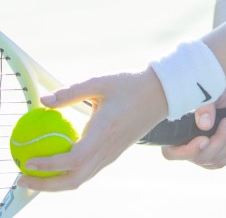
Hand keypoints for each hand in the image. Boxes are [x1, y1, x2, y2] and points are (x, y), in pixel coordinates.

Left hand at [17, 68, 166, 191]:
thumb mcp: (100, 82)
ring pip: (80, 180)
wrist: (160, 94)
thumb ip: (71, 92)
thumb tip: (44, 101)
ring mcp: (111, 155)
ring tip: (35, 176)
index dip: (47, 164)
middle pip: (73, 180)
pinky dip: (68, 176)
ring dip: (55, 184)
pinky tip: (57, 165)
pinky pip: (87, 173)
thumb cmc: (130, 85)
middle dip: (45, 185)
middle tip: (23, 178)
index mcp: (103, 132)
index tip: (27, 161)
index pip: (71, 159)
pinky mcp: (113, 154)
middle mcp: (107, 149)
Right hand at [161, 81, 225, 169]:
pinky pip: (224, 159)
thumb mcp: (208, 90)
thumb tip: (205, 125)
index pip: (172, 153)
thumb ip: (204, 106)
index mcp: (174, 130)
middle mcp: (184, 145)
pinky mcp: (213, 155)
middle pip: (200, 157)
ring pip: (215, 160)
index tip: (205, 139)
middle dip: (220, 140)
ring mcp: (199, 153)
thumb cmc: (212, 86)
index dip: (188, 151)